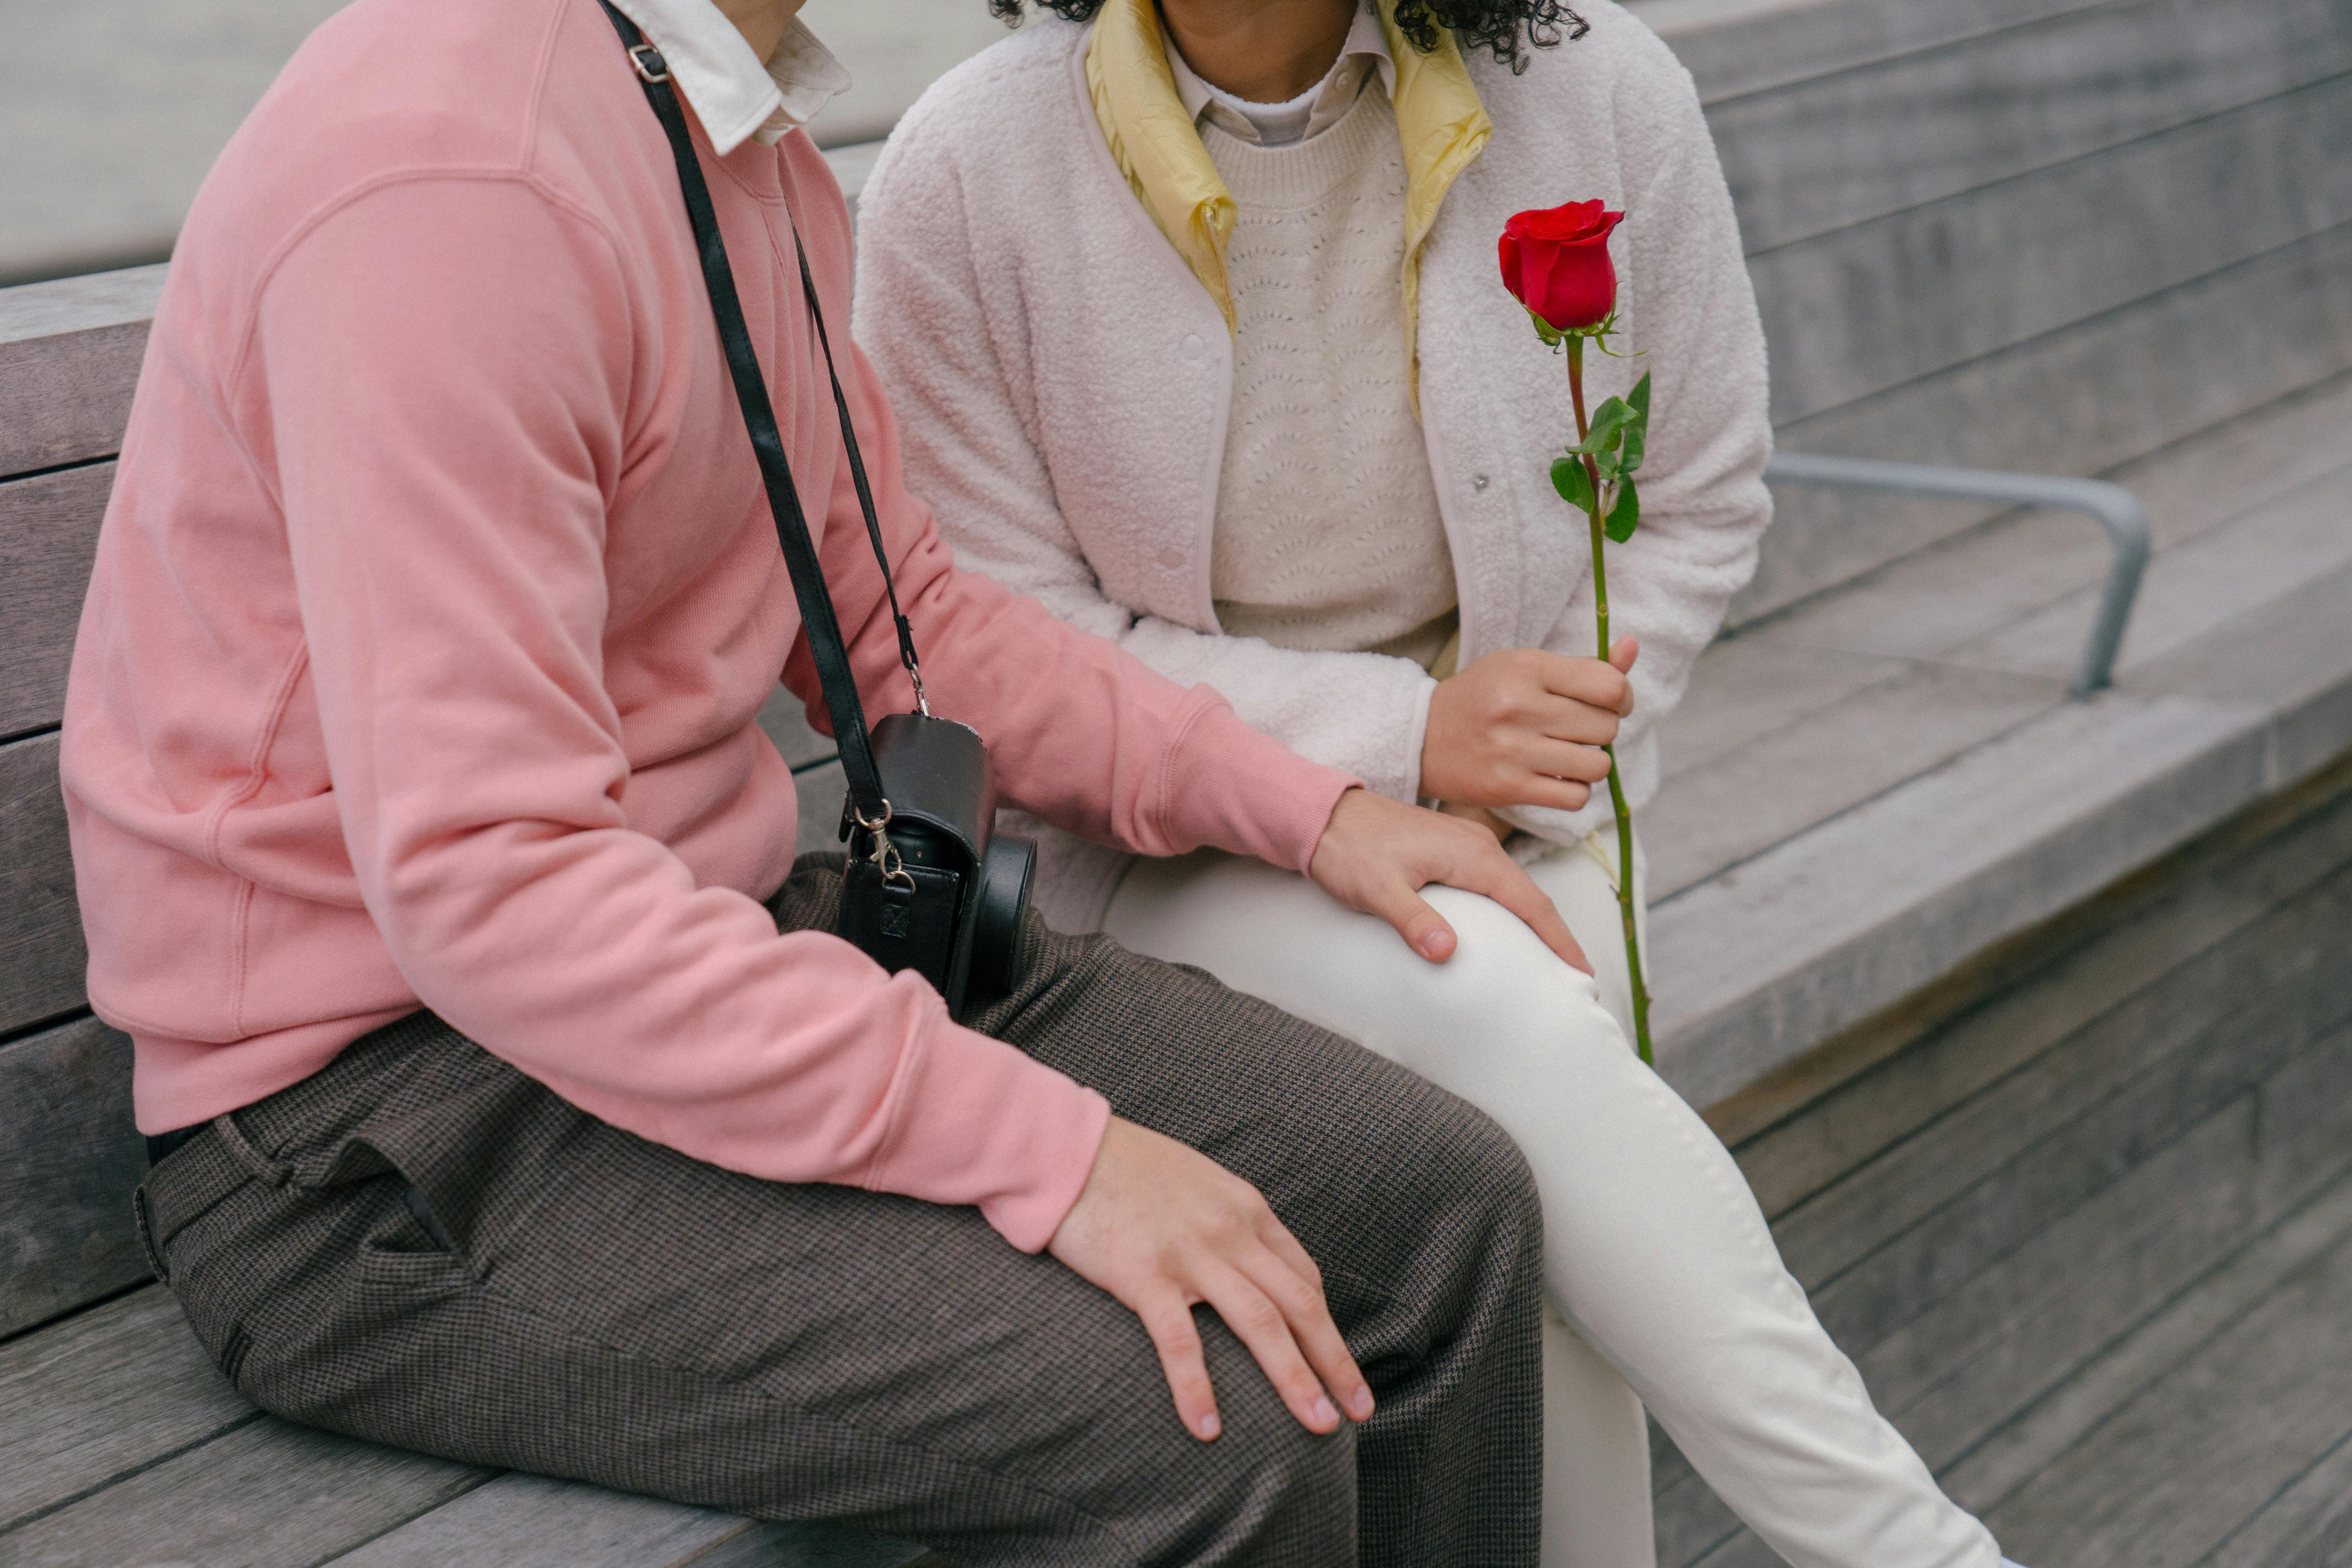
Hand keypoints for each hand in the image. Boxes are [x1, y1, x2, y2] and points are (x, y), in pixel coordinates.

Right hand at [1048, 1117, 1374, 1441]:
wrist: (1065, 1147)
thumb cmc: (1129, 1168)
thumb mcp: (1200, 1183)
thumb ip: (1230, 1222)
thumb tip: (1254, 1267)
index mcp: (1246, 1208)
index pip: (1303, 1276)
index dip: (1326, 1327)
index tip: (1339, 1368)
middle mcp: (1230, 1230)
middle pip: (1299, 1304)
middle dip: (1334, 1361)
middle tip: (1359, 1410)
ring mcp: (1189, 1252)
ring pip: (1260, 1323)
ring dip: (1295, 1379)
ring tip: (1319, 1426)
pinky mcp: (1143, 1273)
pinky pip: (1179, 1341)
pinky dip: (1197, 1388)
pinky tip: (1209, 1429)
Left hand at [1308, 788, 1590, 972]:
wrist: (1321, 813)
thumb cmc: (1348, 847)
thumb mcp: (1376, 888)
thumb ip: (1413, 920)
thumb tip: (1446, 952)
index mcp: (1472, 854)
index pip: (1532, 902)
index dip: (1560, 939)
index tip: (1582, 973)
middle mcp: (1477, 846)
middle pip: (1531, 897)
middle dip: (1557, 936)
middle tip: (1576, 978)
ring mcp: (1465, 846)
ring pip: (1513, 890)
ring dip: (1535, 923)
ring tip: (1550, 962)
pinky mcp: (1450, 851)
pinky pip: (1493, 884)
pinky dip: (1510, 910)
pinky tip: (1508, 932)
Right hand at [1421, 638, 1638, 811]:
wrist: (1422, 737)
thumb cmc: (1484, 697)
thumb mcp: (1524, 666)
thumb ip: (1583, 665)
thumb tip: (1634, 647)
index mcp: (1527, 668)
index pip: (1609, 686)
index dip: (1621, 697)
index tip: (1609, 702)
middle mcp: (1520, 707)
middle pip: (1606, 727)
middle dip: (1602, 729)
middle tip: (1577, 728)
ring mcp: (1514, 751)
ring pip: (1597, 765)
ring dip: (1591, 763)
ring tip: (1567, 753)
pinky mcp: (1509, 788)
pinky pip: (1576, 796)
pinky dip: (1575, 789)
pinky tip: (1557, 776)